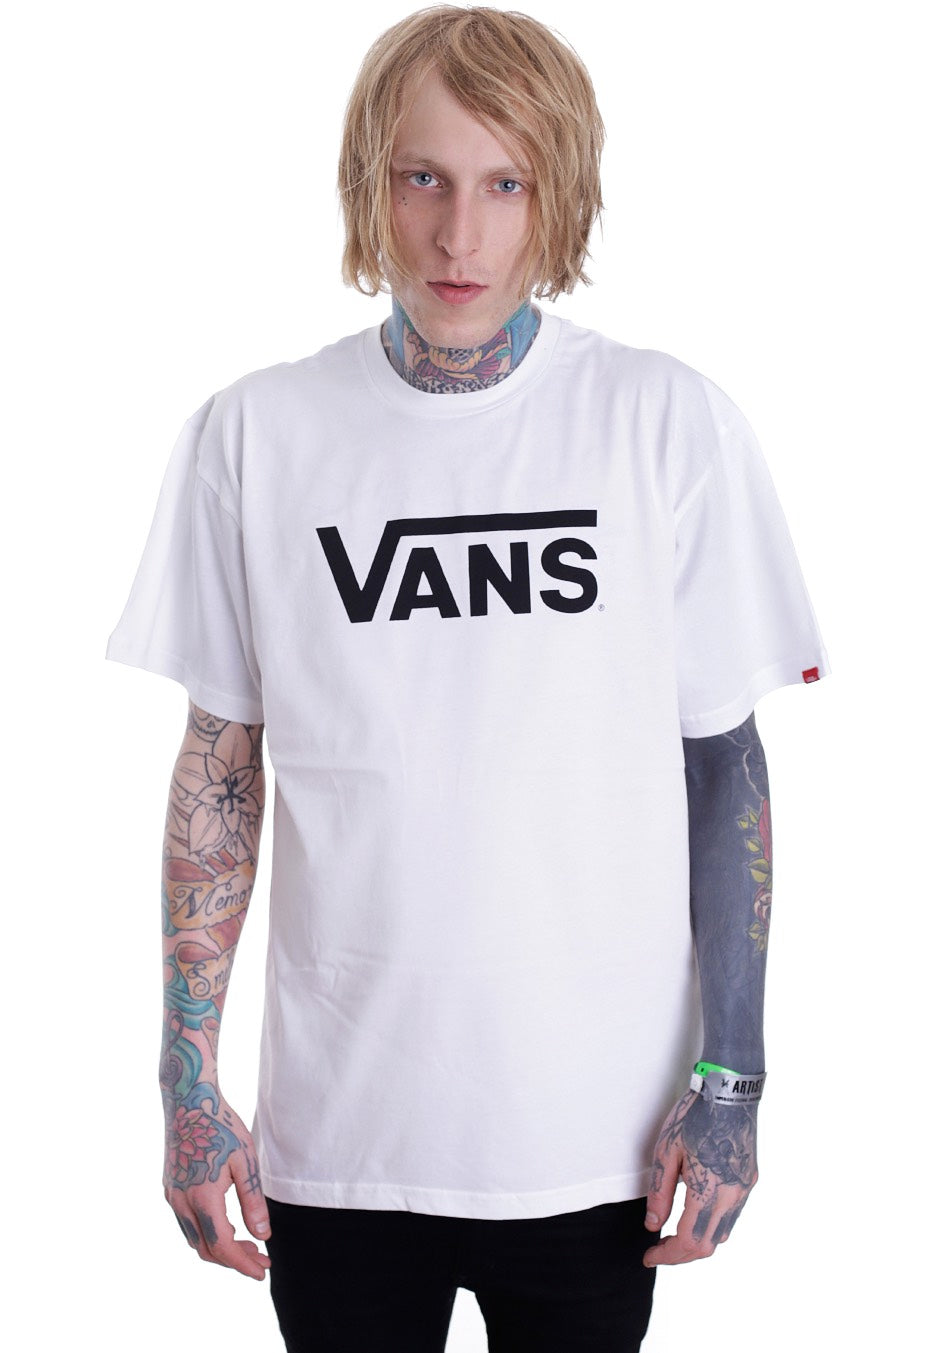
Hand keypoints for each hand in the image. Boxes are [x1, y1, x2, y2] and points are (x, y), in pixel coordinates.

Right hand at [163, 1088, 271, 1279]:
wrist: (187, 1101)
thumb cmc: (221, 1125)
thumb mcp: (246, 1161)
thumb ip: (253, 1200)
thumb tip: (262, 1236)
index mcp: (202, 1196)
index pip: (222, 1246)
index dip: (243, 1264)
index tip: (263, 1271)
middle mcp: (181, 1202)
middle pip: (206, 1249)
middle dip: (234, 1259)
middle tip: (261, 1258)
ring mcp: (172, 1196)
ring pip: (194, 1239)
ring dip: (219, 1248)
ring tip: (247, 1244)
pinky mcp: (169, 1189)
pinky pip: (187, 1224)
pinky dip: (207, 1233)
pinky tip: (226, 1225)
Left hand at [642, 1089, 757, 1266]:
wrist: (729, 1092)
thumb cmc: (694, 1116)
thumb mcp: (666, 1151)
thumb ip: (660, 1192)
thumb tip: (653, 1224)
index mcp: (709, 1190)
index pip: (688, 1241)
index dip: (667, 1255)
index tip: (649, 1255)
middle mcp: (732, 1196)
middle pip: (707, 1245)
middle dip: (681, 1254)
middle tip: (659, 1249)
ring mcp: (744, 1189)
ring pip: (722, 1233)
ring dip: (698, 1241)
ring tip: (675, 1233)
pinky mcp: (749, 1180)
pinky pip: (732, 1215)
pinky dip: (712, 1224)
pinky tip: (696, 1213)